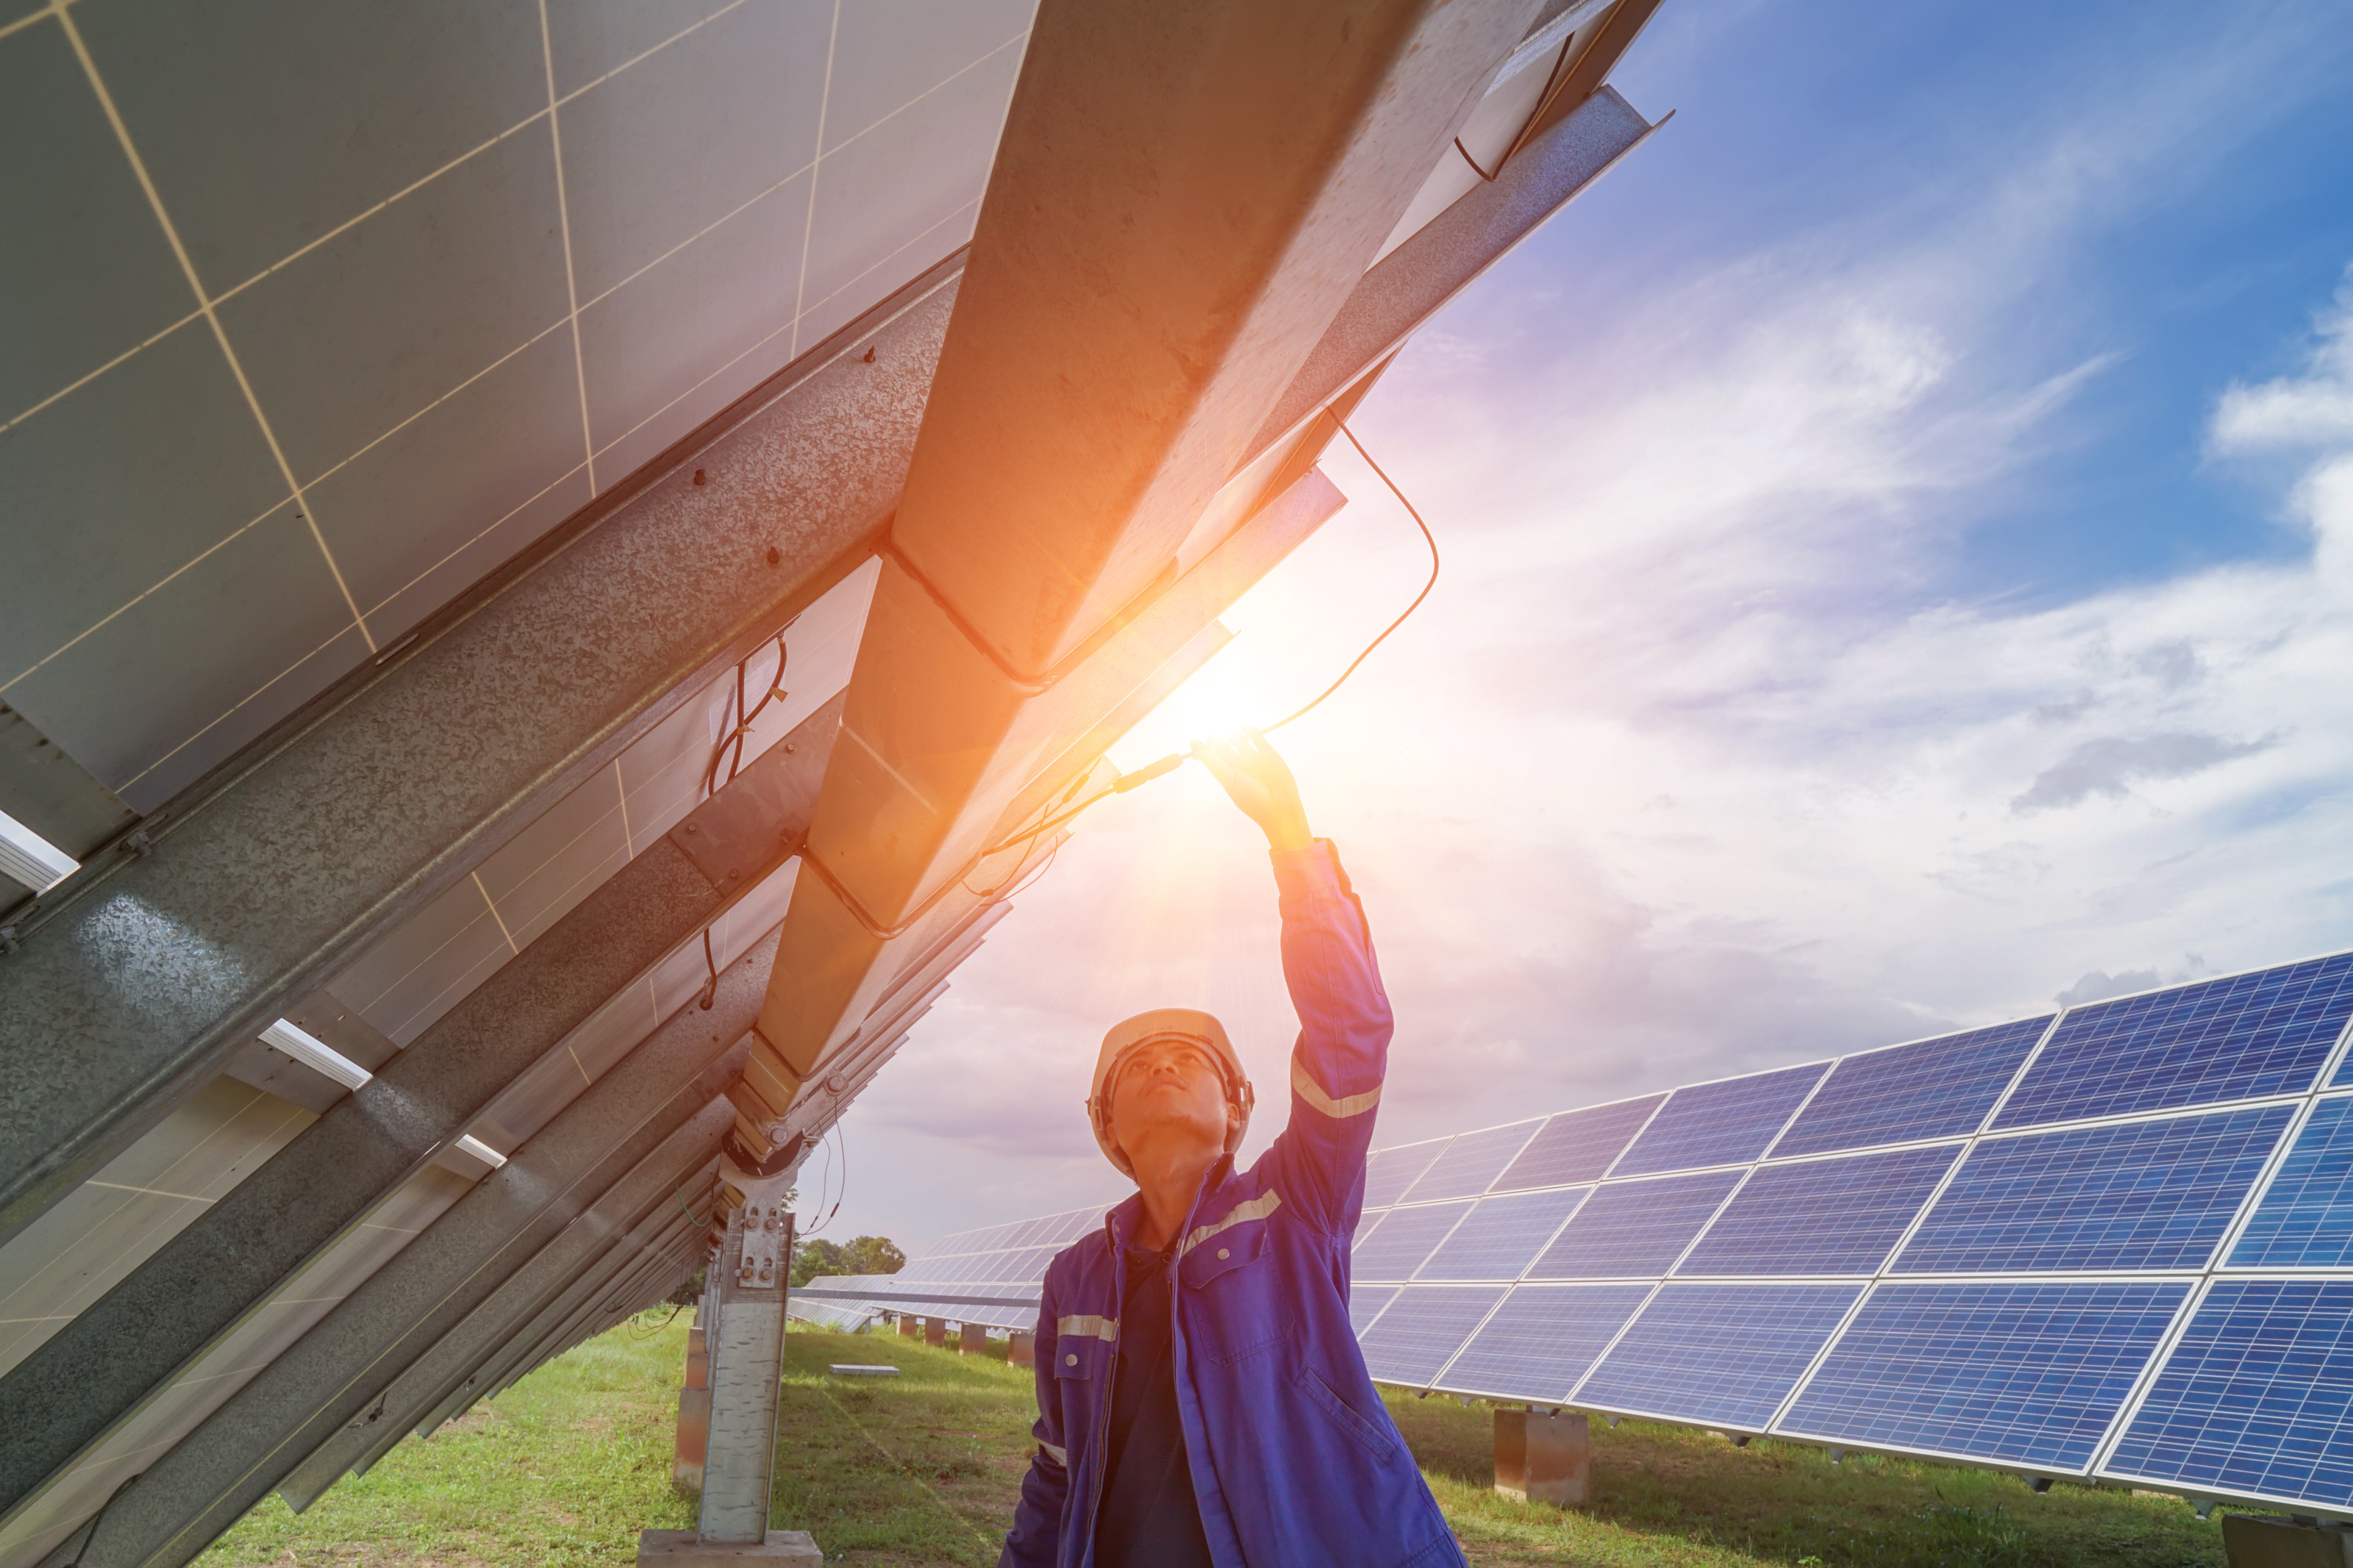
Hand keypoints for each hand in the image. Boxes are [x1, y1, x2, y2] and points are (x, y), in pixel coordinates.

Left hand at [1190, 728, 1312, 851]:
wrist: (1280, 807)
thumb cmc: (1252, 799)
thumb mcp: (1230, 781)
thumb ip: (1215, 765)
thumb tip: (1196, 753)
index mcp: (1228, 773)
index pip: (1212, 757)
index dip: (1203, 749)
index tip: (1193, 742)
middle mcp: (1239, 765)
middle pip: (1224, 746)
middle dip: (1217, 741)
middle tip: (1214, 740)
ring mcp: (1254, 758)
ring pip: (1240, 740)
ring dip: (1233, 735)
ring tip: (1232, 737)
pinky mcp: (1269, 754)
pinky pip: (1257, 738)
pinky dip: (1251, 731)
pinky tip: (1245, 729)